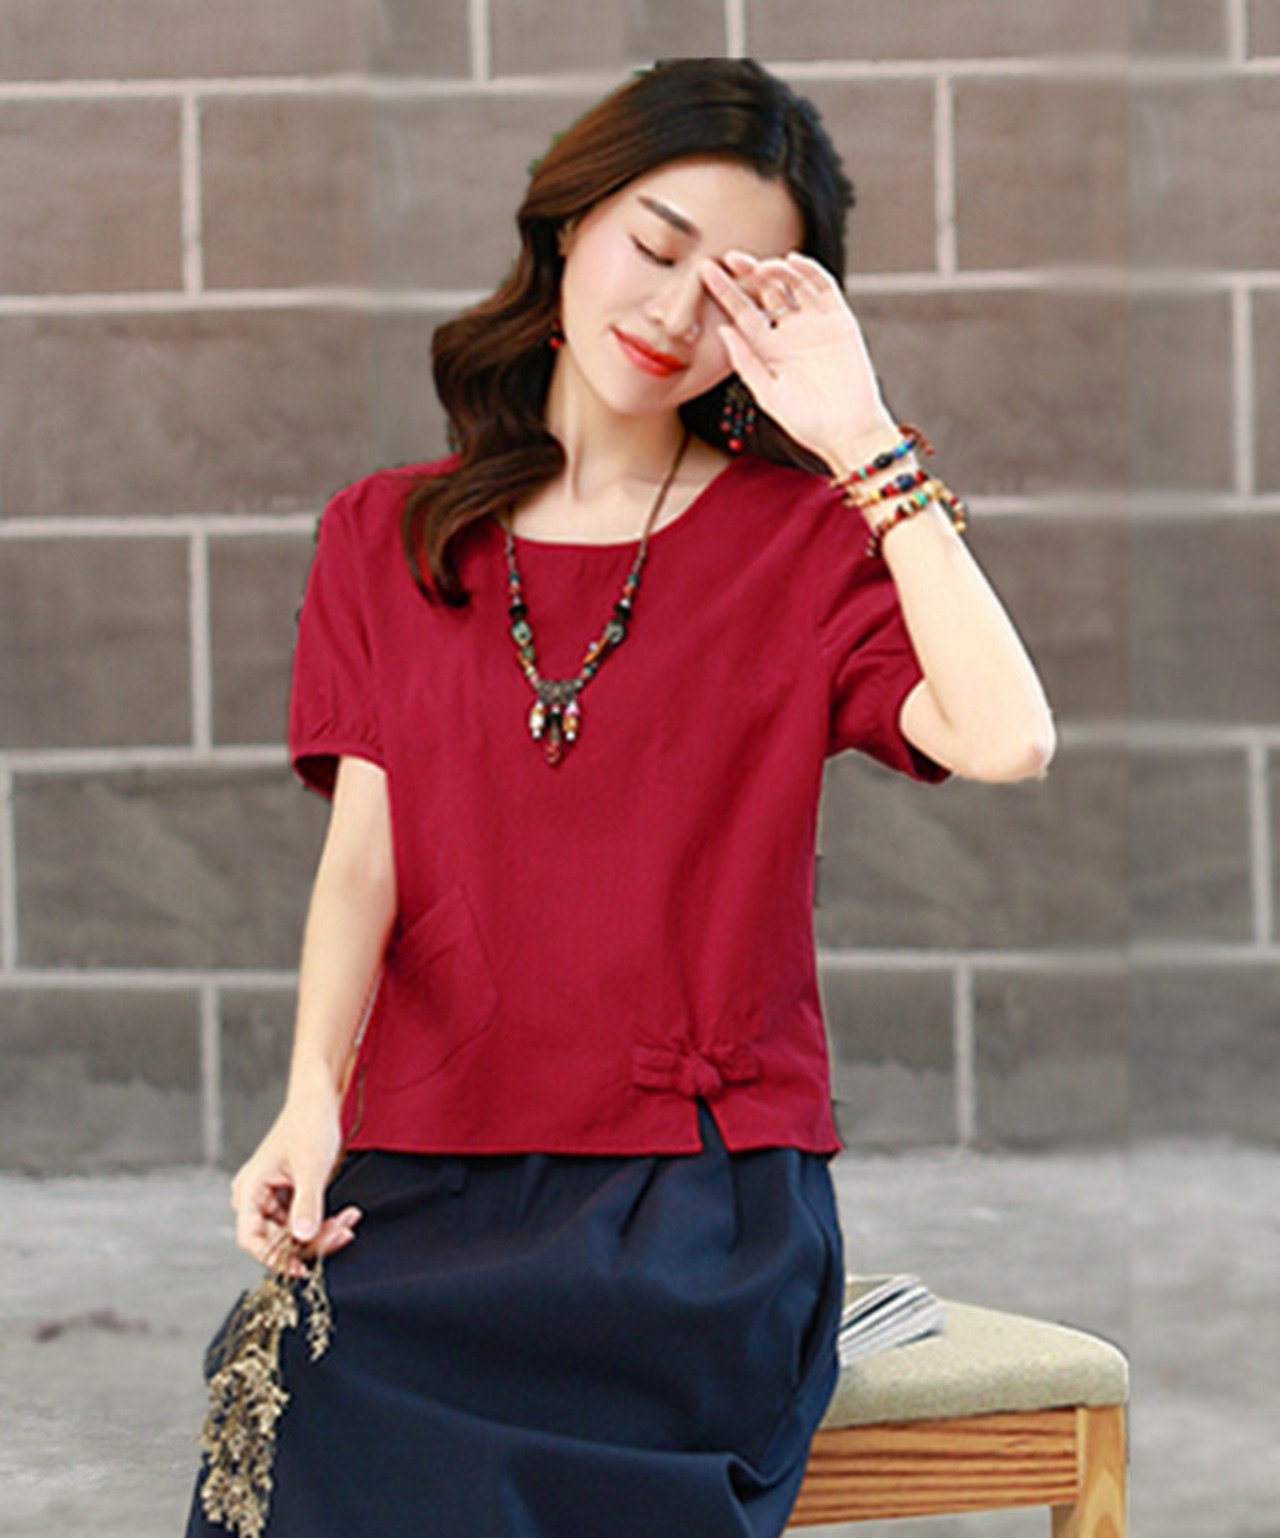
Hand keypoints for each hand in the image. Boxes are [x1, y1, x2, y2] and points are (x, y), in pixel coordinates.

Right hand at [230, 1089, 361, 1277]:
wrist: (319, 1101)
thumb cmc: (309, 1124)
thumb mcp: (311, 1167)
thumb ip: (307, 1204)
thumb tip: (303, 1237)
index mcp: (250, 1190)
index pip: (251, 1238)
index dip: (274, 1257)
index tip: (300, 1270)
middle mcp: (256, 1197)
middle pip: (278, 1239)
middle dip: (312, 1241)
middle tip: (342, 1233)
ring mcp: (273, 1197)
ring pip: (294, 1232)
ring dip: (323, 1231)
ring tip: (349, 1221)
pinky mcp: (289, 1195)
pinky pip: (304, 1220)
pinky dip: (325, 1221)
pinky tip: (347, 1215)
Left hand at [700, 250, 895, 464]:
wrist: (848, 434)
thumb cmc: (808, 423)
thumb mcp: (768, 394)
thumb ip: (746, 362)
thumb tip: (724, 330)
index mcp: (769, 350)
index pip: (742, 312)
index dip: (725, 291)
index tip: (706, 271)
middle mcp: (790, 333)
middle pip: (766, 292)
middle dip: (748, 274)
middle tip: (731, 258)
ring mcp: (815, 325)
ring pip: (792, 285)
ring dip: (775, 270)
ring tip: (760, 264)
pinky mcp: (840, 322)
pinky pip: (824, 289)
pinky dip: (810, 272)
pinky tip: (792, 262)